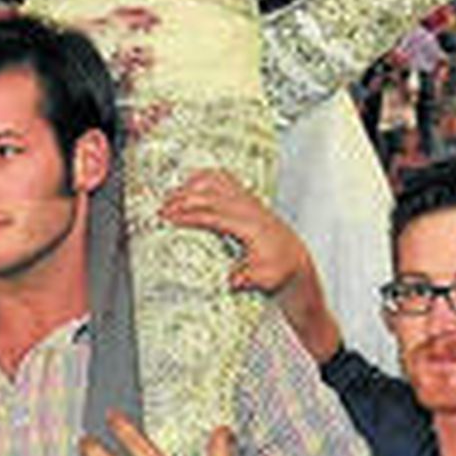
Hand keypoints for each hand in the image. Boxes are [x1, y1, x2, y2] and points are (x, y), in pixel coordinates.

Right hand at [161, 170, 305, 296]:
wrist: (295, 259)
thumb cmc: (277, 269)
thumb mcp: (264, 279)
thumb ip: (247, 278)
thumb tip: (231, 279)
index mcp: (251, 227)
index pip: (215, 216)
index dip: (192, 216)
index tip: (170, 218)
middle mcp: (250, 209)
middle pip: (212, 197)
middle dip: (184, 200)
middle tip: (161, 209)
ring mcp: (250, 201)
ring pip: (218, 184)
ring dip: (193, 186)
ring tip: (170, 195)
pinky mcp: (249, 199)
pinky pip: (227, 180)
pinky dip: (208, 176)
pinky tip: (191, 179)